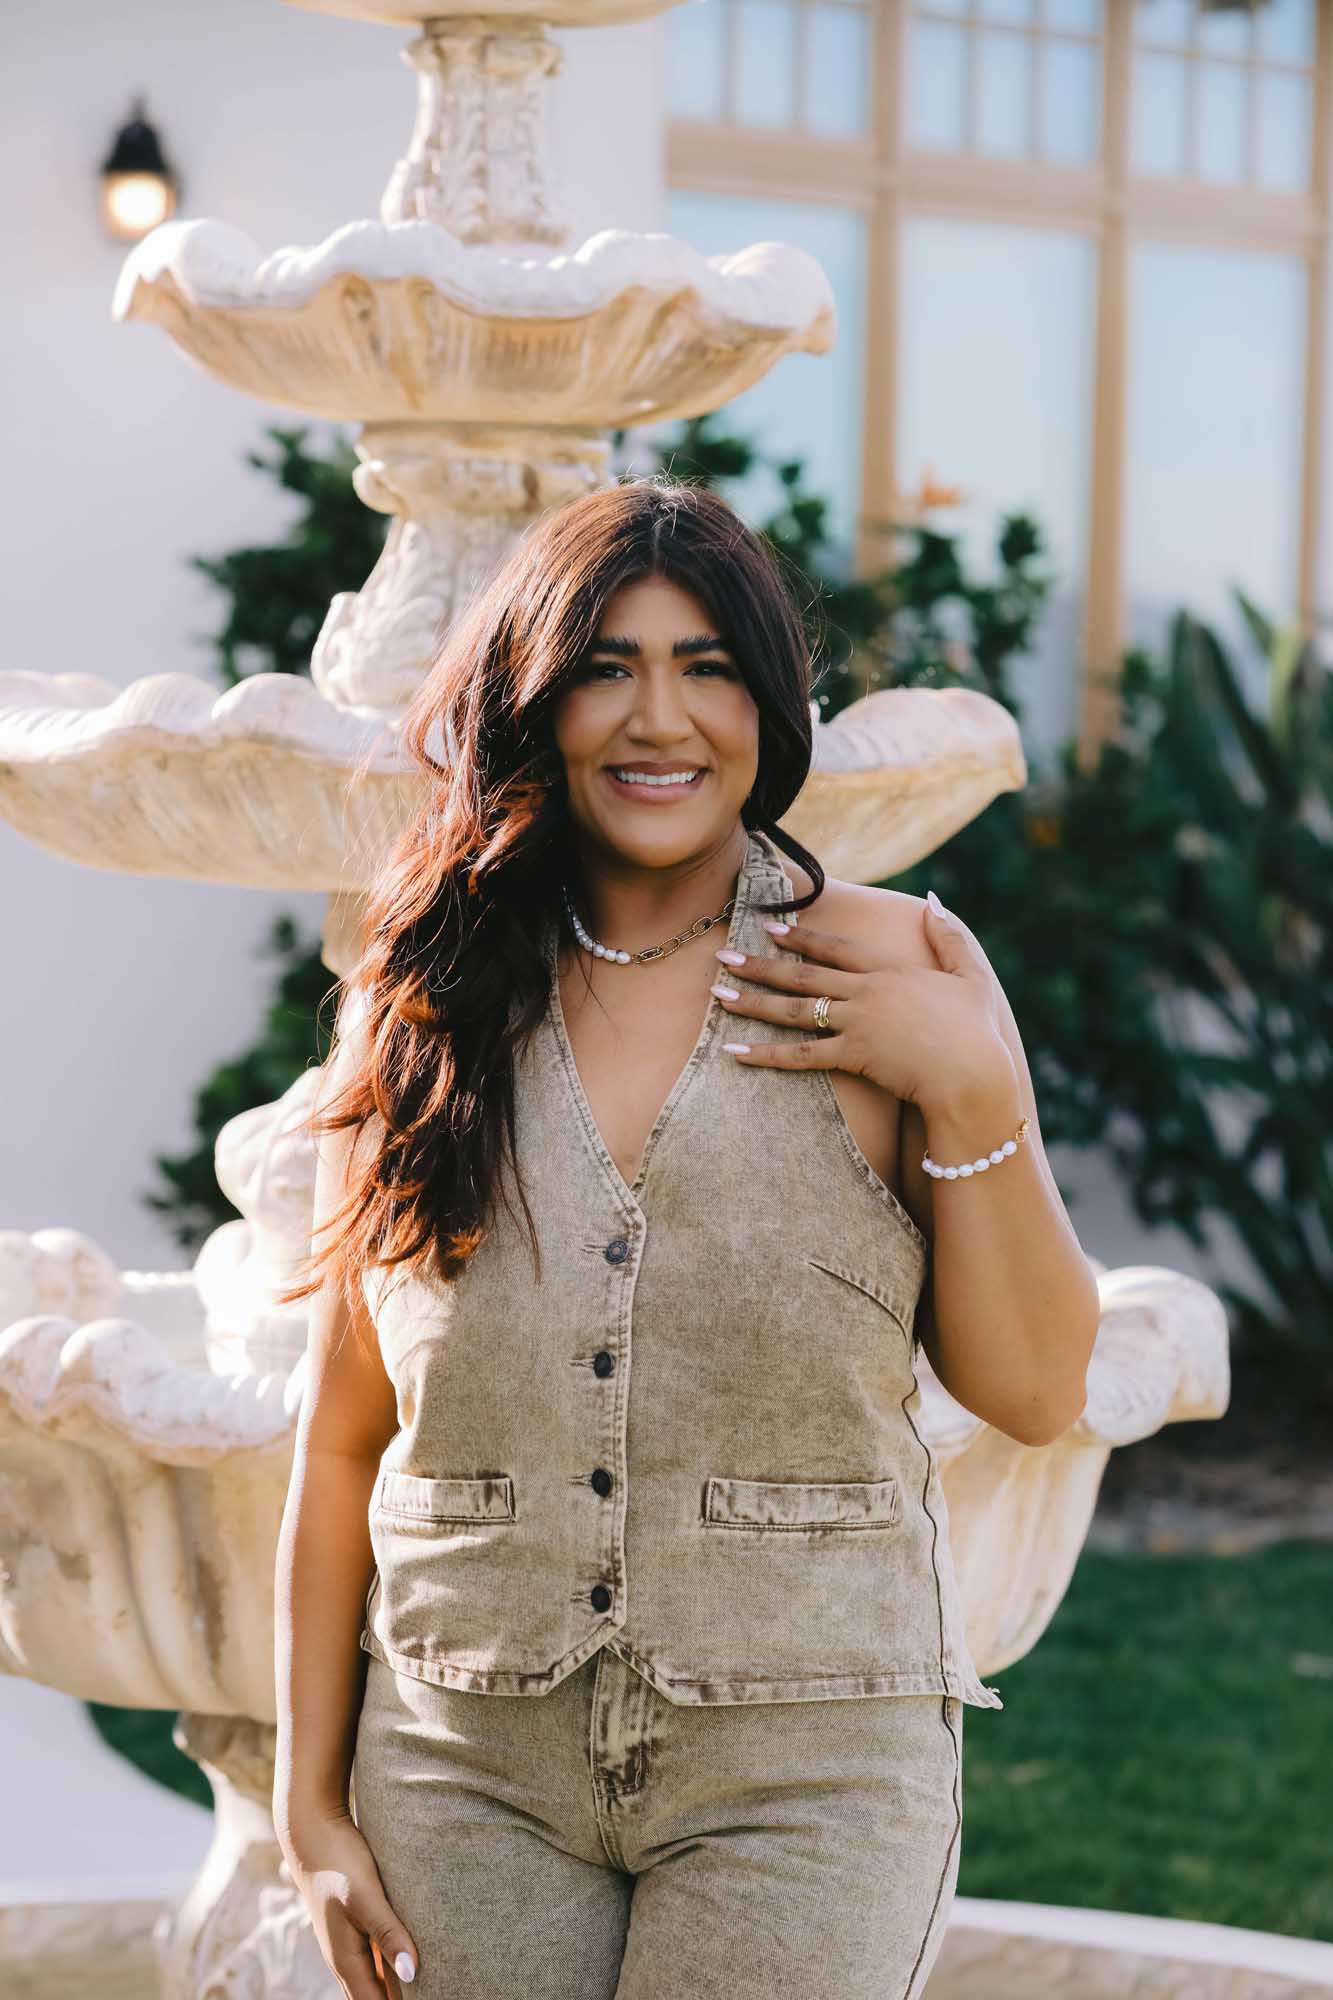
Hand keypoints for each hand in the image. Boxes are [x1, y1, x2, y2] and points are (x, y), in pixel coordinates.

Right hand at [279, 1807, 418, 1997]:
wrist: (312, 1830)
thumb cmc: (339, 1862)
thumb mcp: (365, 1897)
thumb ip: (388, 1933)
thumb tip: (412, 1973)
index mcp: (345, 1959)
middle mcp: (344, 1956)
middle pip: (372, 1996)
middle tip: (434, 1994)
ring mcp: (347, 1939)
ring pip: (373, 1977)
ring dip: (394, 1987)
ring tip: (424, 1986)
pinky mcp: (353, 1922)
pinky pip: (374, 1956)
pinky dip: (391, 1965)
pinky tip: (410, 1958)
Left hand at [712, 889, 1014, 1115]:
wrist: (973, 1074)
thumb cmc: (976, 1029)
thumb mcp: (971, 974)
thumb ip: (948, 935)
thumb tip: (931, 899)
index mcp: (890, 969)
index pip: (836, 947)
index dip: (801, 935)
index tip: (769, 926)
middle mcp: (866, 992)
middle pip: (803, 974)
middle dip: (759, 964)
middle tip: (722, 956)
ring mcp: (857, 1023)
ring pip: (793, 1009)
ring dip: (753, 1001)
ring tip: (717, 994)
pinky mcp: (853, 1057)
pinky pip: (800, 1055)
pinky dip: (765, 1054)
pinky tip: (734, 1052)